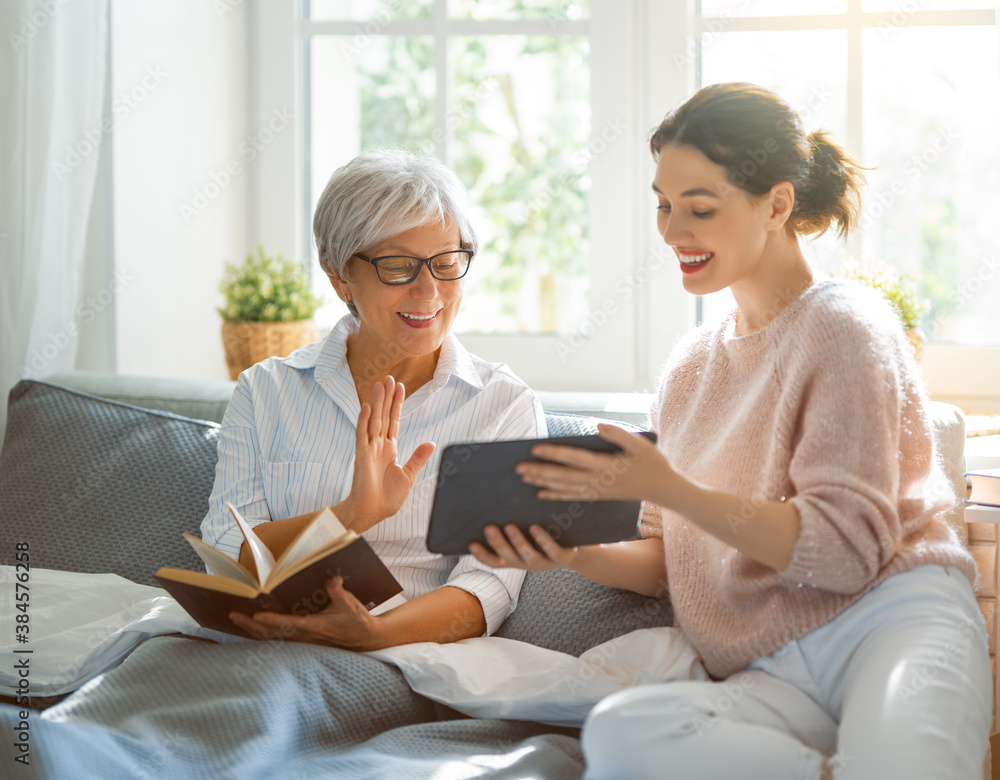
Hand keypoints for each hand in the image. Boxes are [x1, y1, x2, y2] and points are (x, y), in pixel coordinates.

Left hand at [228, 576, 379, 648]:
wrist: (365, 638)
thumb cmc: (357, 620)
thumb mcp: (350, 603)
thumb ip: (338, 592)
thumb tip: (332, 580)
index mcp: (315, 627)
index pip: (288, 624)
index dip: (271, 621)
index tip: (255, 616)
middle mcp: (306, 637)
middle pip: (273, 633)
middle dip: (251, 625)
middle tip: (233, 615)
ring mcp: (304, 641)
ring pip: (273, 638)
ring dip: (254, 630)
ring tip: (237, 620)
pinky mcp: (304, 641)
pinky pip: (279, 639)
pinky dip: (264, 634)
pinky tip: (254, 628)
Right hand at [341, 376, 434, 532]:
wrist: (373, 512)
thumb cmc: (388, 497)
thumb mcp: (408, 475)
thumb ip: (417, 457)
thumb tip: (431, 442)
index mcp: (389, 449)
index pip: (394, 421)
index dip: (397, 404)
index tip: (400, 387)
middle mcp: (378, 445)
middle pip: (384, 416)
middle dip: (387, 397)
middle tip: (389, 377)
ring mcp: (369, 449)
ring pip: (374, 420)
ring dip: (377, 403)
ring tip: (380, 385)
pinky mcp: (361, 456)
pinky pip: (362, 435)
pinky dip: (363, 421)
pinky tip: (366, 406)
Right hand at [469, 523, 579, 570]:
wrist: (577, 549)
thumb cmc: (545, 535)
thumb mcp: (526, 533)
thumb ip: (511, 525)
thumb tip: (492, 504)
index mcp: (516, 559)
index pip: (495, 561)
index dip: (482, 555)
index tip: (471, 543)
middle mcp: (527, 563)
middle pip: (509, 557)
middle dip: (498, 543)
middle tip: (489, 528)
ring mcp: (545, 562)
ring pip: (529, 556)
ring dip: (518, 542)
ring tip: (509, 526)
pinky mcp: (562, 558)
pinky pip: (552, 551)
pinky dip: (543, 540)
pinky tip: (535, 527)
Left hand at [516, 423, 674, 504]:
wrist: (663, 488)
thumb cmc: (652, 462)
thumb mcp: (640, 444)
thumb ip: (619, 435)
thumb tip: (597, 426)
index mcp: (606, 465)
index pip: (574, 458)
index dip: (553, 454)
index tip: (534, 449)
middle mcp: (598, 480)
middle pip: (563, 476)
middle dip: (540, 472)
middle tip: (518, 468)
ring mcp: (597, 490)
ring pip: (565, 488)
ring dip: (543, 483)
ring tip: (524, 478)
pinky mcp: (598, 496)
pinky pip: (573, 497)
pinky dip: (556, 496)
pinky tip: (541, 495)